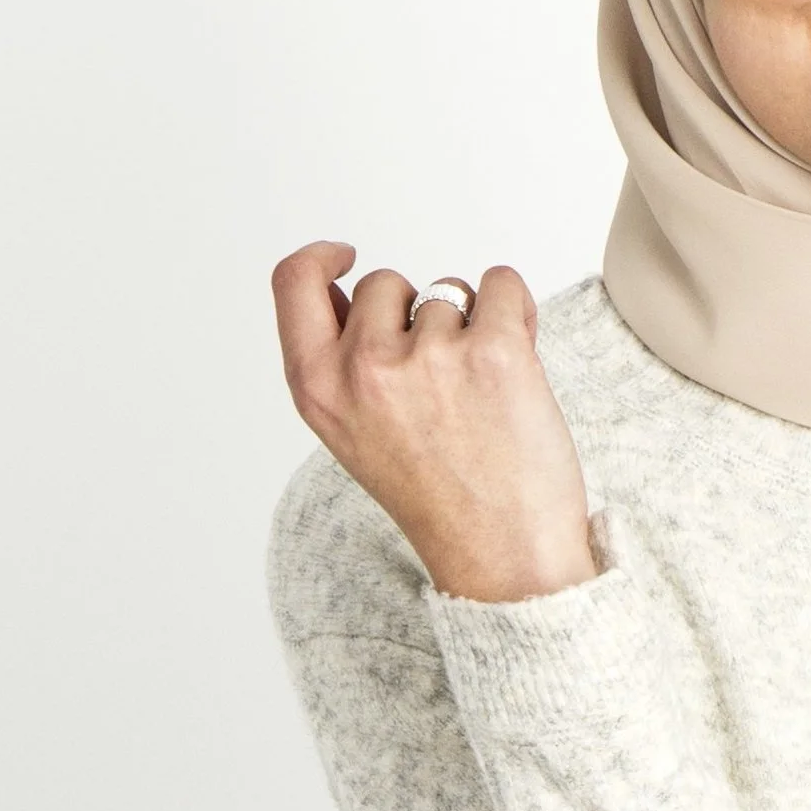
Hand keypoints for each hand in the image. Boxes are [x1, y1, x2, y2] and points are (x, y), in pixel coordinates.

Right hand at [270, 241, 598, 601]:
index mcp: (319, 389)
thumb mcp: (355, 435)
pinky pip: (502, 283)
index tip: (344, 256)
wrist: (505, 554)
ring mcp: (428, 356)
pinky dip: (516, 312)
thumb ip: (341, 362)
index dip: (319, 258)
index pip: (293, 283)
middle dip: (416, 315)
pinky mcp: (494, 350)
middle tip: (442, 383)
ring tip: (481, 395)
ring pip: (448, 290)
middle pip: (384, 284)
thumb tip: (344, 289)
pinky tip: (517, 363)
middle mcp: (365, 368)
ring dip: (471, 326)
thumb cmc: (440, 498)